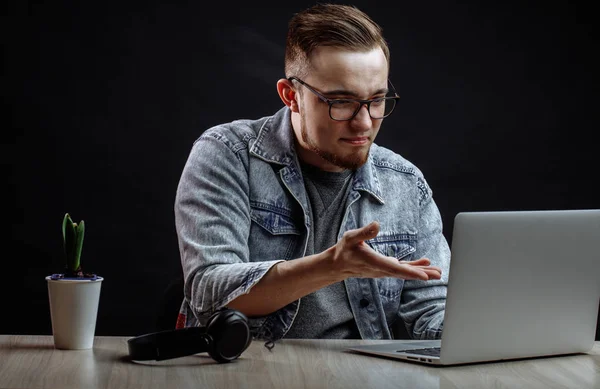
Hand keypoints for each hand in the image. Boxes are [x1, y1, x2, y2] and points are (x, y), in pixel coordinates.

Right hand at [327, 221, 441, 280]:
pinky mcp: (385, 268)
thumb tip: (377, 224)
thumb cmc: (344, 250)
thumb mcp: (351, 238)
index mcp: (374, 262)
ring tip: (437, 272)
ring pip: (405, 272)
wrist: (338, 265)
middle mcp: (381, 269)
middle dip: (422, 274)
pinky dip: (414, 267)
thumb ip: (364, 232)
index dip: (411, 272)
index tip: (425, 276)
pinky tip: (424, 264)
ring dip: (421, 272)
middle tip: (438, 275)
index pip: (395, 269)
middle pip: (404, 273)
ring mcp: (384, 270)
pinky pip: (402, 269)